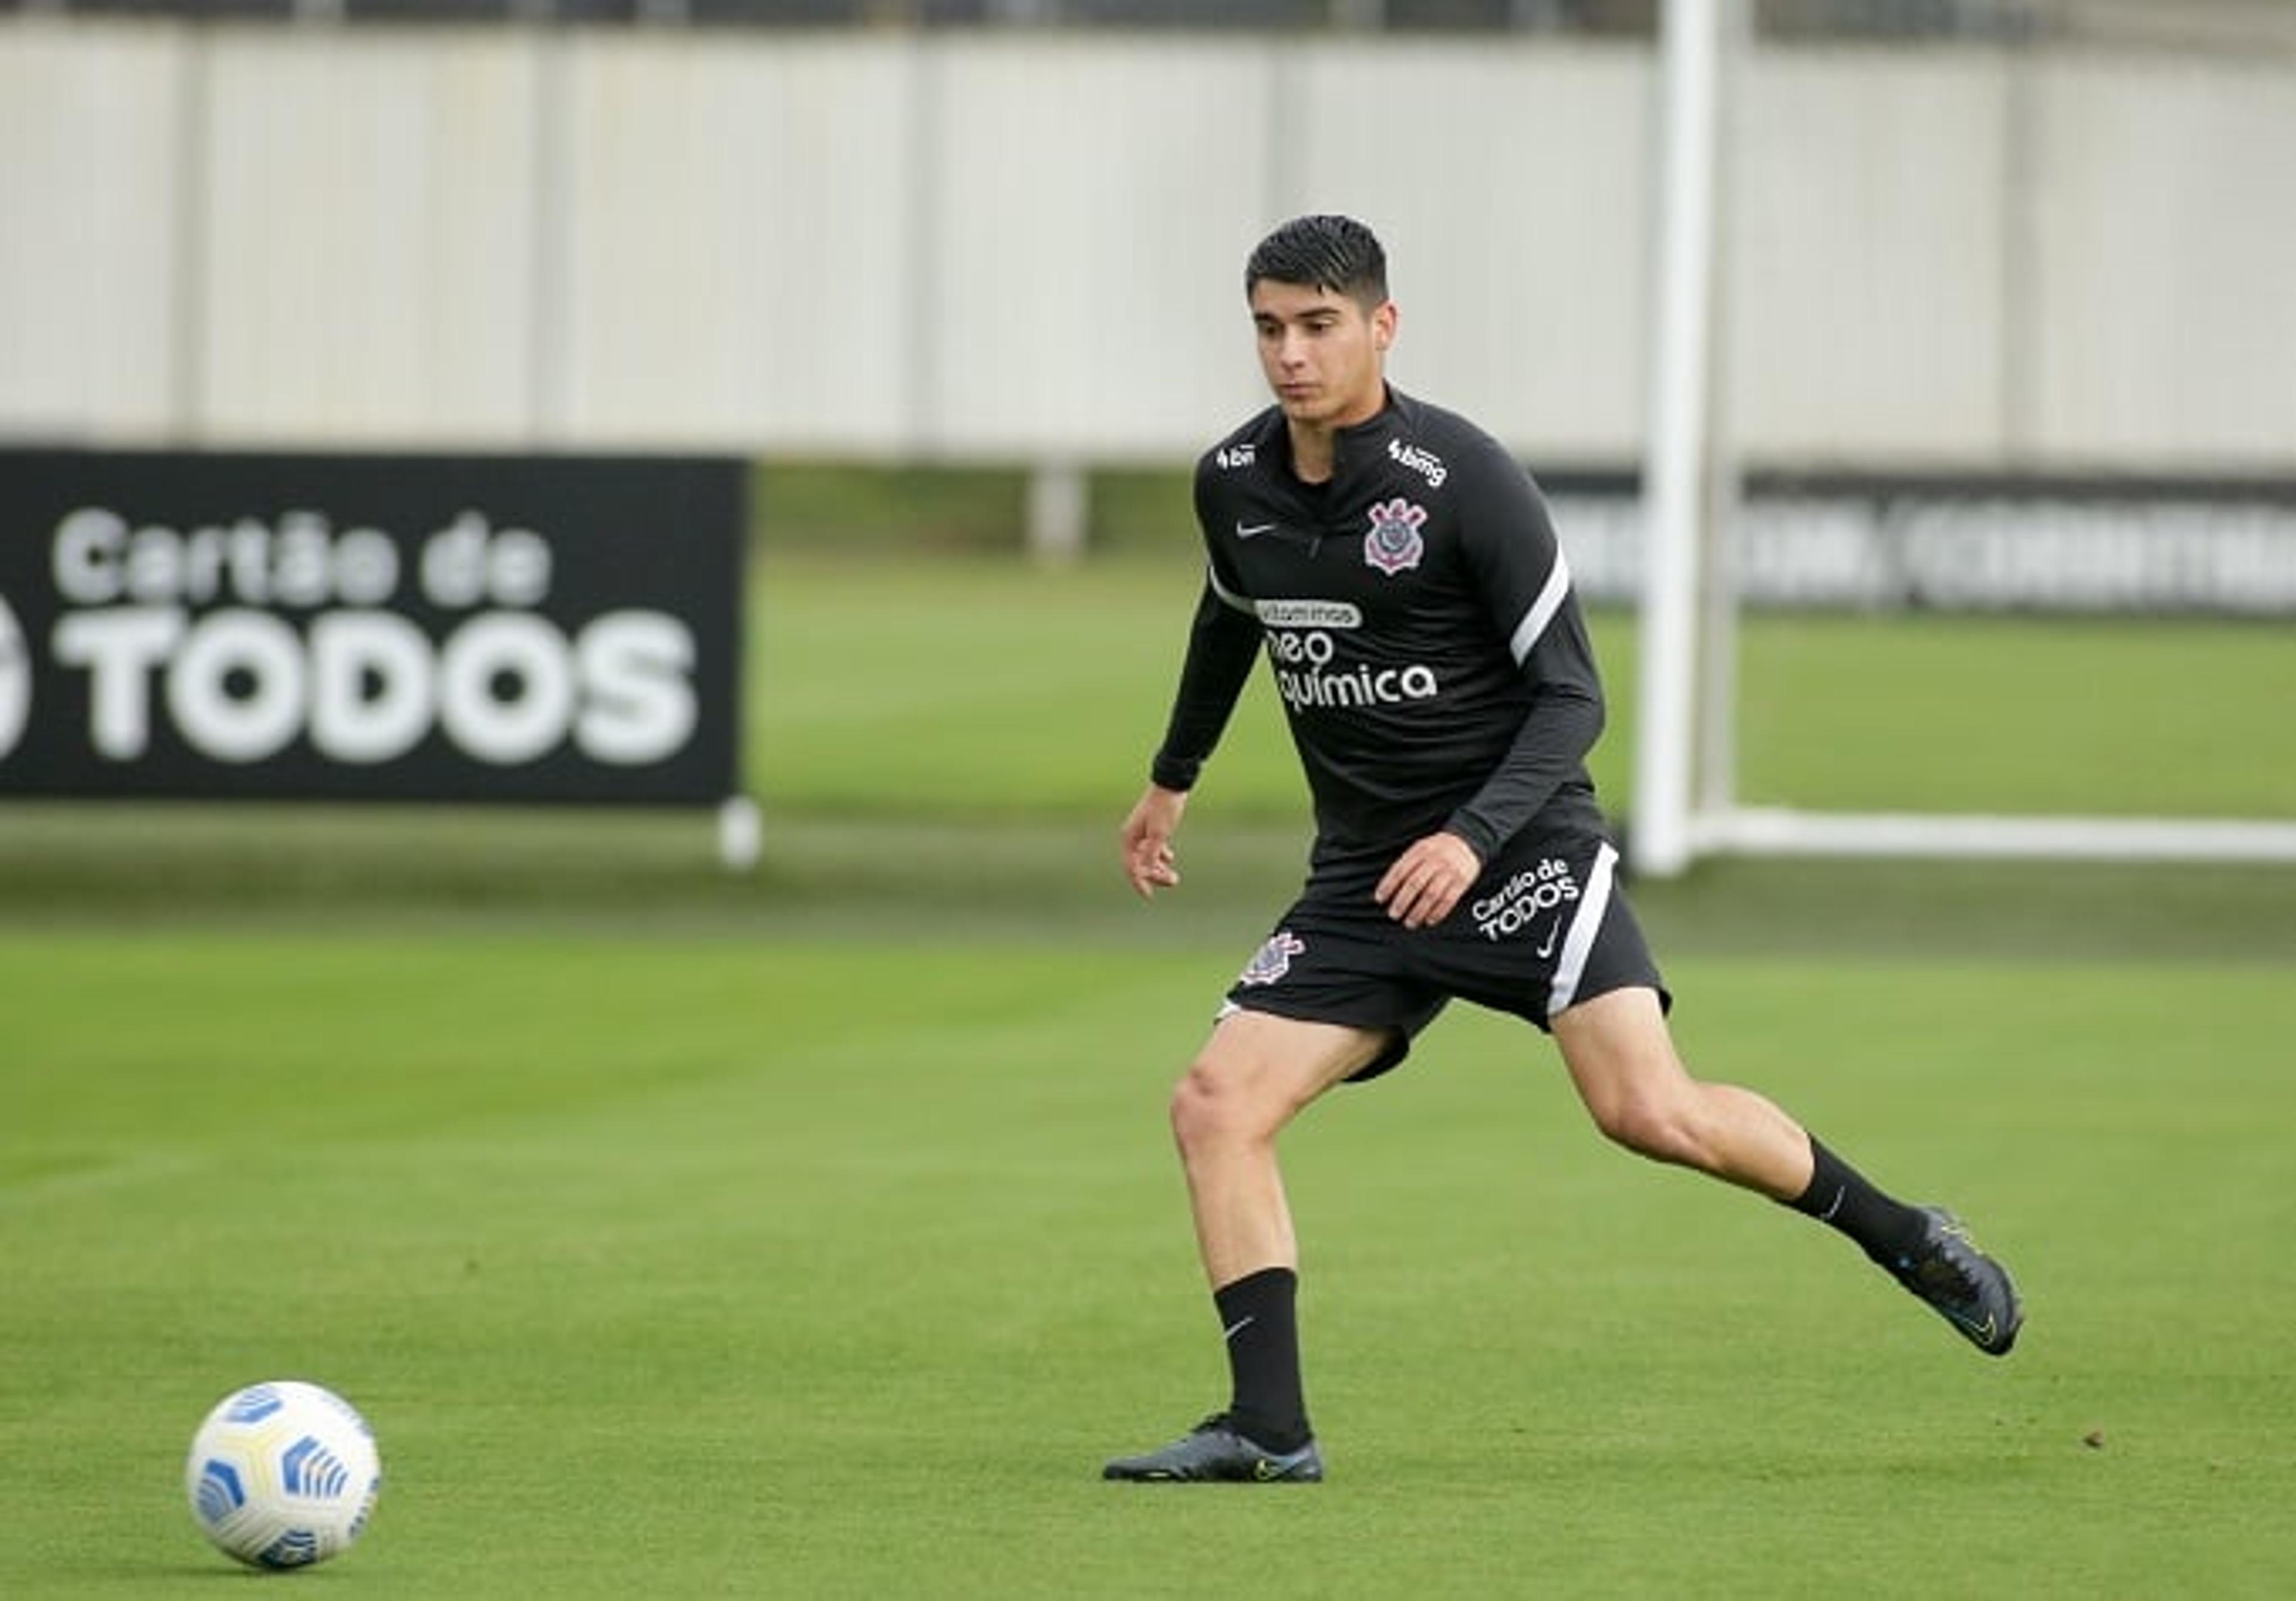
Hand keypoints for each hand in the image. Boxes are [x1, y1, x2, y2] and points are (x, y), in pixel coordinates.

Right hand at [1120, 785, 1188, 899]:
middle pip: (1140, 865)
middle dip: (1155, 875)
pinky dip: (1160, 856)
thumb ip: (1151, 853)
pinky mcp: (1150, 829)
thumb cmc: (1164, 808)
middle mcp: (1132, 837)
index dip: (1140, 883)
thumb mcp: (1160, 832)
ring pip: (1147, 858)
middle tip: (1173, 880)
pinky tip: (1169, 858)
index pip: (1131, 867)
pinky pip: (1152, 849)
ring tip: (1174, 876)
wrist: (1170, 785)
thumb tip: (1145, 871)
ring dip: (1159, 868)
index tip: (1149, 895)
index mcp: (1129, 838)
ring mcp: (1141, 833)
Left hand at [1375, 831, 1482, 928]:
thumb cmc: (1437, 849)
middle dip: (1402, 902)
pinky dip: (1438, 912)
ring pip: (1431, 895)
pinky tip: (1429, 921)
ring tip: (1409, 923)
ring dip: (1418, 911)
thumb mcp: (1420, 848)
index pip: (1400, 870)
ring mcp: (1449, 871)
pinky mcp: (1462, 881)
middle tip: (1393, 915)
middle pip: (1414, 884)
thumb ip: (1406, 864)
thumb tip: (1387, 888)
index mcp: (1420, 851)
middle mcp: (1435, 860)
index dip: (1388, 885)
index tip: (1379, 899)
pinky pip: (1449, 900)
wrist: (1468, 841)